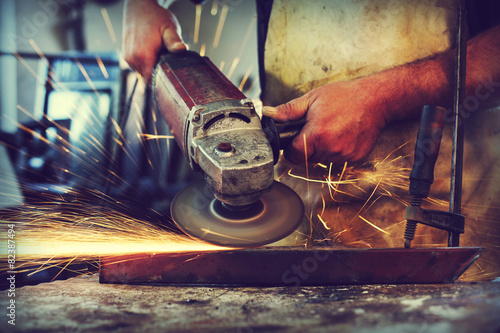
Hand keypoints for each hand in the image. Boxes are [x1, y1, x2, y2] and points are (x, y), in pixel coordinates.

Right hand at [123, 0, 187, 82]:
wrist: (139, 7)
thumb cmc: (155, 17)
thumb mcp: (169, 27)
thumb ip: (174, 41)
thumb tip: (182, 49)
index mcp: (142, 55)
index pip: (153, 82)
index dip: (165, 83)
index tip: (175, 81)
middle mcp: (132, 59)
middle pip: (149, 79)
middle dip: (161, 75)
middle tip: (171, 64)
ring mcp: (128, 58)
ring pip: (144, 73)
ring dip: (154, 69)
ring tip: (162, 56)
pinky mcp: (127, 56)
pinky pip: (140, 67)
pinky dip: (148, 63)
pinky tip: (155, 54)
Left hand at [263, 78, 388, 163]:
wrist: (375, 100)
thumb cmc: (345, 97)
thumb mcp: (312, 99)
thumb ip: (289, 110)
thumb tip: (269, 114)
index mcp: (317, 134)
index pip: (294, 156)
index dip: (292, 149)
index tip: (295, 140)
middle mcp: (331, 148)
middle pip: (308, 158)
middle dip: (308, 146)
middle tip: (317, 128)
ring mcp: (344, 155)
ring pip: (323, 159)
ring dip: (323, 148)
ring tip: (332, 129)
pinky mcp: (355, 158)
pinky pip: (339, 159)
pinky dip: (338, 150)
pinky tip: (343, 134)